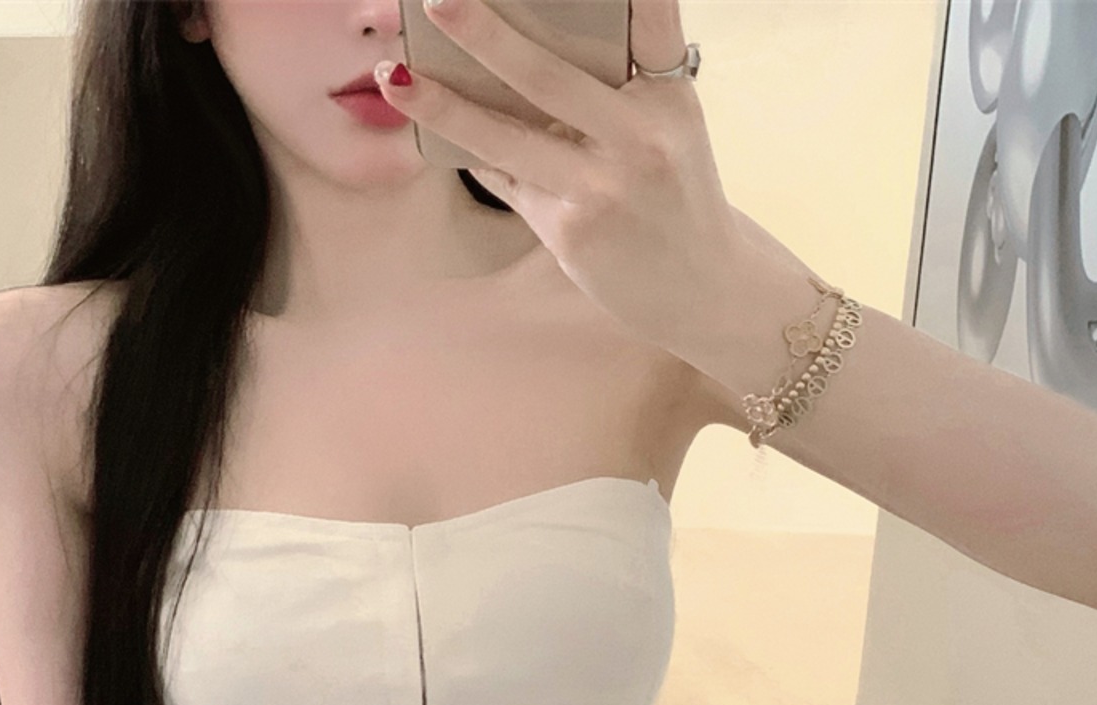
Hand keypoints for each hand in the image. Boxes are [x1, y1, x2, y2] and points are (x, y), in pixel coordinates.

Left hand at [374, 0, 747, 364]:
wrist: (703, 286)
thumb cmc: (674, 192)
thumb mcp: (669, 125)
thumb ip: (617, 83)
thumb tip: (514, 47)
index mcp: (671, 94)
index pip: (648, 18)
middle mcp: (641, 136)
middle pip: (548, 75)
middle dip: (485, 34)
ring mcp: (603, 189)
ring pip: (507, 136)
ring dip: (443, 105)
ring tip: (392, 75)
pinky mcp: (572, 231)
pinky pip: (506, 180)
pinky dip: (470, 151)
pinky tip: (430, 128)